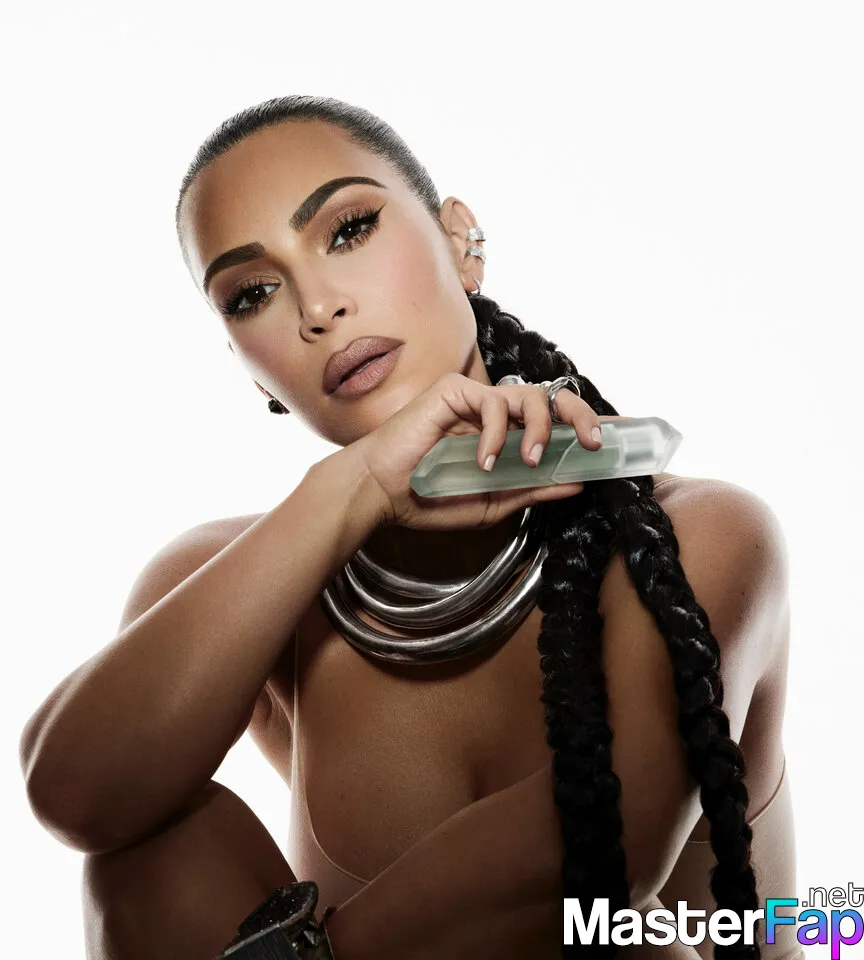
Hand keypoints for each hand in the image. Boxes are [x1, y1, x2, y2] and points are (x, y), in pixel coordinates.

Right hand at [351, 371, 607, 531]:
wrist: (383, 494)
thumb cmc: (430, 498)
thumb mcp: (492, 502)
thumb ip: (532, 490)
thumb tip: (578, 482)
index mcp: (507, 437)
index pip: (554, 423)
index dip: (586, 425)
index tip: (616, 440)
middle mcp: (495, 414)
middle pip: (552, 398)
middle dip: (581, 417)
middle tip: (593, 444)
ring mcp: (475, 400)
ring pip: (529, 395)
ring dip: (539, 430)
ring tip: (528, 461)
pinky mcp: (454, 391)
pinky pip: (493, 404)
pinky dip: (496, 434)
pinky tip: (484, 461)